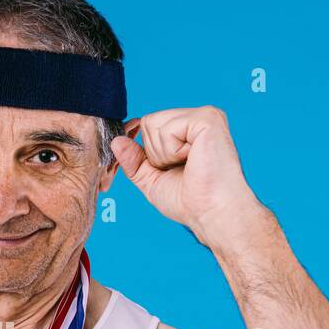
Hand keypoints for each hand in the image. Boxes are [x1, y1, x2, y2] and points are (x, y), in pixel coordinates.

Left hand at [110, 106, 268, 251]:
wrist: (212, 213)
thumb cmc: (191, 202)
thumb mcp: (153, 180)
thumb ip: (134, 161)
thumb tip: (116, 141)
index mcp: (190, 128)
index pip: (149, 124)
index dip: (149, 152)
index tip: (170, 169)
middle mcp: (199, 117)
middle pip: (148, 122)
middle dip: (156, 154)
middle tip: (182, 168)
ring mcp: (204, 115)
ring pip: (154, 124)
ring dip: (164, 154)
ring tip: (189, 165)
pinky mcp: (207, 119)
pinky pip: (167, 128)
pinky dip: (172, 151)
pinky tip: (193, 159)